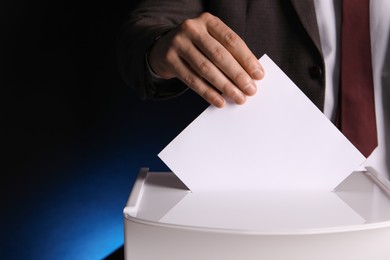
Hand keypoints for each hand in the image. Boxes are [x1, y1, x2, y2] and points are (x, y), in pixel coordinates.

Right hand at [148, 12, 263, 107]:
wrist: (163, 48)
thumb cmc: (196, 47)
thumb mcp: (211, 41)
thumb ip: (228, 53)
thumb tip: (250, 76)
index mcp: (208, 21)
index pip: (232, 40)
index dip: (247, 59)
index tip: (258, 75)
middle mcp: (192, 28)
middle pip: (219, 55)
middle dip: (237, 75)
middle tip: (250, 90)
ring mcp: (178, 43)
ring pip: (206, 69)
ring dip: (225, 86)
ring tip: (238, 97)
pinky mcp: (169, 59)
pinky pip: (192, 80)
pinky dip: (207, 92)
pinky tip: (219, 101)